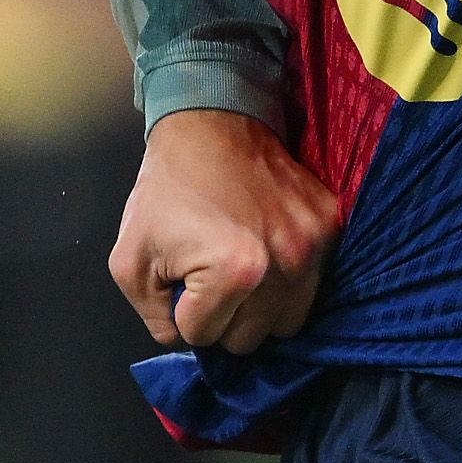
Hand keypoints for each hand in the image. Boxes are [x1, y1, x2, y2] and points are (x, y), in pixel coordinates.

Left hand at [110, 103, 338, 356]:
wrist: (211, 123)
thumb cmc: (166, 191)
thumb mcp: (129, 259)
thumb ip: (152, 317)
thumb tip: (184, 339)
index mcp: (236, 273)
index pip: (204, 336)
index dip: (183, 311)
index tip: (180, 277)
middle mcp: (286, 266)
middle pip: (250, 340)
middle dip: (223, 316)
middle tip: (208, 275)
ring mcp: (315, 247)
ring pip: (287, 323)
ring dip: (260, 308)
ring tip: (240, 269)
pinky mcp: (331, 226)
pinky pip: (311, 285)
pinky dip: (287, 279)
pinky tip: (266, 249)